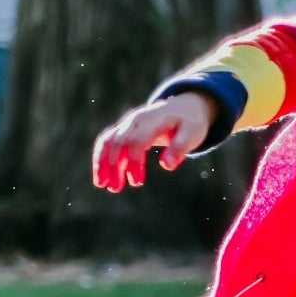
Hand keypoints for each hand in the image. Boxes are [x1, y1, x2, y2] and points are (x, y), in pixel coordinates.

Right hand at [92, 92, 214, 191]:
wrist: (183, 107)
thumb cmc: (189, 123)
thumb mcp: (193, 134)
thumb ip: (180, 148)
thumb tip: (167, 166)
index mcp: (153, 120)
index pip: (137, 141)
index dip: (134, 162)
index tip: (138, 182)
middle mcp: (135, 120)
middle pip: (118, 141)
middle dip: (114, 166)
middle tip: (115, 189)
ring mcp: (127, 124)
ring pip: (108, 141)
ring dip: (103, 163)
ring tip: (102, 185)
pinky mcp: (124, 130)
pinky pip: (107, 141)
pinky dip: (102, 158)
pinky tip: (103, 176)